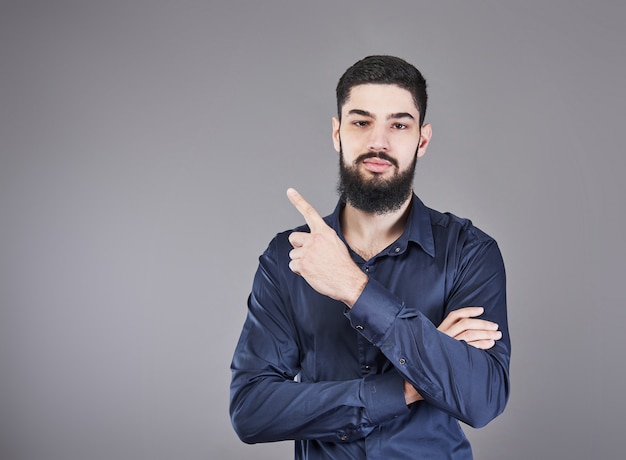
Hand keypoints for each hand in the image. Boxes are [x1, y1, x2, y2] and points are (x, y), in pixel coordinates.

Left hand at [286, 188, 367, 306]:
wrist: (348, 281)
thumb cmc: (342, 265)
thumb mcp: (336, 245)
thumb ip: (321, 240)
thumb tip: (309, 242)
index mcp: (324, 232)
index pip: (310, 213)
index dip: (298, 201)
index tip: (289, 191)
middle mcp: (315, 239)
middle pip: (294, 238)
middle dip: (297, 246)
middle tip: (309, 255)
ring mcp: (308, 251)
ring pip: (293, 254)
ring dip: (300, 261)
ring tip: (315, 266)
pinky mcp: (303, 264)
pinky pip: (293, 266)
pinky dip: (299, 271)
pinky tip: (311, 272)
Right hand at [404, 307, 501, 404]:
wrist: (416, 380)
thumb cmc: (429, 364)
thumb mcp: (437, 346)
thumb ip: (449, 339)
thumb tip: (468, 334)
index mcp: (439, 331)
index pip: (454, 315)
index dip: (469, 311)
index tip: (482, 309)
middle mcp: (442, 335)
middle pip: (466, 323)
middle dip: (483, 324)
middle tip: (496, 327)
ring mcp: (446, 345)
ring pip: (469, 333)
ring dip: (486, 333)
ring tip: (497, 335)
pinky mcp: (451, 355)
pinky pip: (470, 347)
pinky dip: (482, 344)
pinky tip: (490, 344)